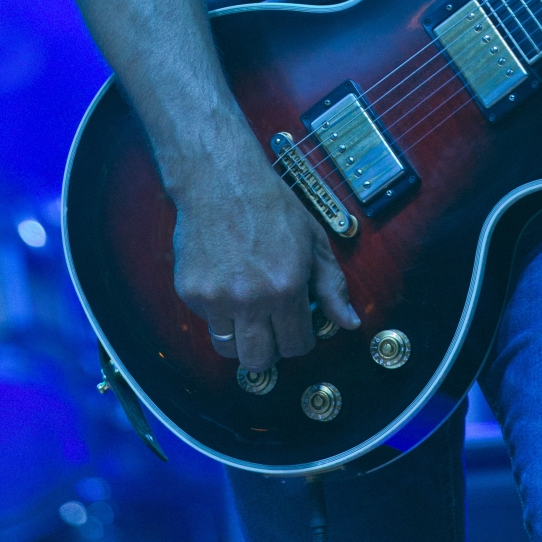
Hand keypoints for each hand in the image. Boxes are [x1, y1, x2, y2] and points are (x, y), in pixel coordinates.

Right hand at [170, 141, 358, 370]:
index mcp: (286, 287)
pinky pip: (207, 323)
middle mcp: (251, 299)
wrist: (221, 180)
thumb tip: (350, 322)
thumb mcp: (313, 239)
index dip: (300, 340)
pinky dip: (218, 313)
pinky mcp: (191, 293)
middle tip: (271, 328)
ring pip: (229, 350)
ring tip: (248, 311)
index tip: (296, 327)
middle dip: (270, 351)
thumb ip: (332, 286)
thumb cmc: (271, 205)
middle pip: (259, 361)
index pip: (296, 346)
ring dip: (241, 338)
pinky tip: (227, 284)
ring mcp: (217, 299)